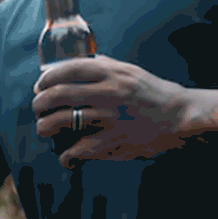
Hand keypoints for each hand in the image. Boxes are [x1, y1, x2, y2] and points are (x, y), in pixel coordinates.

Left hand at [32, 54, 199, 166]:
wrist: (180, 116)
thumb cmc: (153, 93)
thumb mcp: (130, 71)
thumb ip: (105, 66)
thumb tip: (82, 61)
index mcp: (111, 73)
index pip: (68, 70)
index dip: (46, 78)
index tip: (39, 86)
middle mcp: (108, 93)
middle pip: (58, 95)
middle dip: (39, 104)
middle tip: (37, 109)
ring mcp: (110, 117)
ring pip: (62, 121)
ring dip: (45, 128)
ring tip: (45, 130)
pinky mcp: (114, 140)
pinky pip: (78, 149)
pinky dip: (66, 156)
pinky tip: (66, 157)